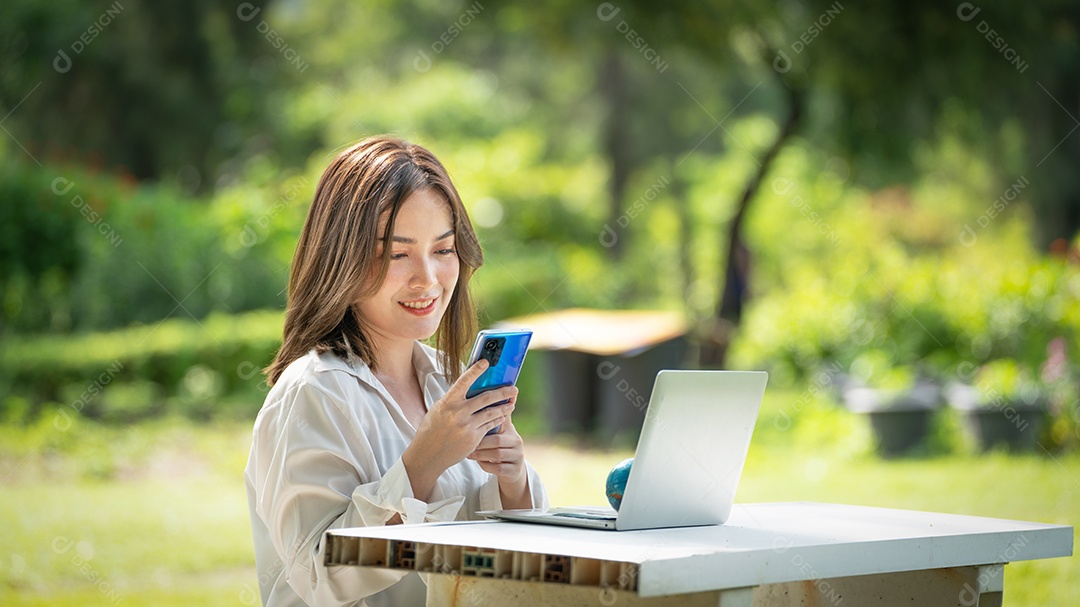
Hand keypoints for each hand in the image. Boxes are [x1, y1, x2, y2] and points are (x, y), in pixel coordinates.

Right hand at [402, 359, 516, 500]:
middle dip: (503, 392)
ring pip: (491, 413)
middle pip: (486, 398)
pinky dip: (497, 420)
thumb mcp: (439, 409)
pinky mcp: (473, 439)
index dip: (475, 370)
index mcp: (448, 402)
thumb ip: (454, 399)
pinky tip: (502, 416)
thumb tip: (470, 387)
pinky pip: (489, 426)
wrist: (428, 454)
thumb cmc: (432, 429)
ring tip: (512, 403)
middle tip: (513, 388)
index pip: (464, 381)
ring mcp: (467, 426)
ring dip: (504, 407)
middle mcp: (458, 413)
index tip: (485, 362)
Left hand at [469, 418, 529, 507]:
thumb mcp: (499, 432)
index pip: (502, 420)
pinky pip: (498, 468)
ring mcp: (517, 456)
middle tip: (465, 441)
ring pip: (496, 454)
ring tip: (468, 453)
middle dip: (479, 441)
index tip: (476, 417)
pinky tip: (478, 462)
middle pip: (497, 439)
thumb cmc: (500, 447)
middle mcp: (517, 441)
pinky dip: (486, 465)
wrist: (512, 470)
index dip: (490, 417)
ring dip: (480, 454)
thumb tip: (485, 397)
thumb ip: (492, 416)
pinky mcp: (514, 471)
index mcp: (511, 429)